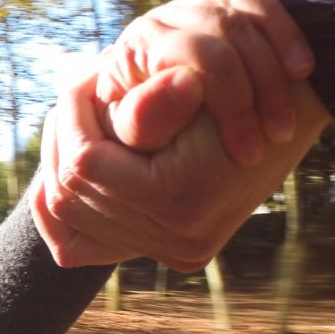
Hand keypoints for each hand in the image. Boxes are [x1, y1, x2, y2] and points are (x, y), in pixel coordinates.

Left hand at [32, 71, 328, 270]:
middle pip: (70, 194)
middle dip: (62, 139)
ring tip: (70, 122)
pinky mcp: (168, 252)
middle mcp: (174, 242)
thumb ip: (138, 103)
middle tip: (72, 98)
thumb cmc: (232, 91)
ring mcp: (170, 252)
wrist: (279, 118)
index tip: (80, 81)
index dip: (71, 118)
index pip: (83, 164)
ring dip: (58, 165)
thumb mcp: (189, 86)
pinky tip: (56, 172)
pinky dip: (59, 210)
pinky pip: (78, 246)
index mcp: (178, 203)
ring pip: (67, 217)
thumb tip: (96, 86)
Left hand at [94, 0, 314, 165]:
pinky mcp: (203, 4)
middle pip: (226, 27)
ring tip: (302, 81)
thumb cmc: (138, 146)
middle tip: (280, 135)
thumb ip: (143, 122)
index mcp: (132, 52)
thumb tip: (185, 81)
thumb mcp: (133, 147)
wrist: (142, 139)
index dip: (233, 102)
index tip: (248, 151)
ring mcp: (181, 9)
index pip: (199, 56)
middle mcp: (157, 22)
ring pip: (237, 0)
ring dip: (282, 37)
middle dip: (264, 83)